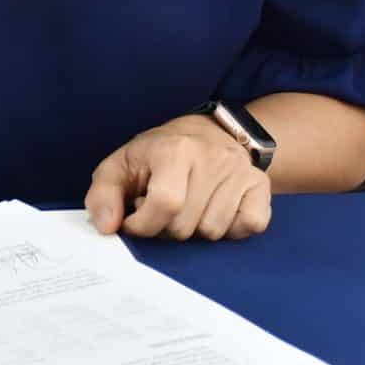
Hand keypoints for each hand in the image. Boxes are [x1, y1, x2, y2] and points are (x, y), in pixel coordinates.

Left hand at [85, 115, 270, 241]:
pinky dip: (231, 229)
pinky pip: (250, 226)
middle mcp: (211, 157)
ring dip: (197, 230)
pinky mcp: (261, 185)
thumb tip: (107, 226)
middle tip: (164, 209)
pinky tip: (216, 210)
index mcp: (173, 150)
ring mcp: (240, 171)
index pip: (165, 204)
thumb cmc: (158, 154)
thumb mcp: (121, 165)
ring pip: (214, 232)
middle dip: (167, 229)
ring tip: (189, 206)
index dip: (144, 225)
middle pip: (187, 225)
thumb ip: (103, 195)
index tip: (135, 221)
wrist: (208, 132)